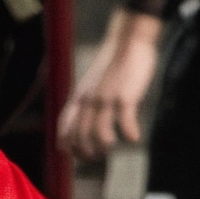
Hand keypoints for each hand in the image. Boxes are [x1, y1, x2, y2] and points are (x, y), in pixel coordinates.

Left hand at [58, 10, 161, 160]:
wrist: (128, 41)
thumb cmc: (113, 65)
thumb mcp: (93, 84)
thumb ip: (88, 102)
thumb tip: (89, 123)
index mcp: (79, 97)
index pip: (65, 126)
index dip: (67, 144)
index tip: (74, 155)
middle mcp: (88, 100)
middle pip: (79, 134)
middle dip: (85, 151)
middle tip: (97, 157)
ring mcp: (105, 98)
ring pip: (98, 132)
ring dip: (104, 146)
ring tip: (112, 148)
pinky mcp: (124, 95)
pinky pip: (125, 121)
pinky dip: (129, 133)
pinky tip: (134, 138)